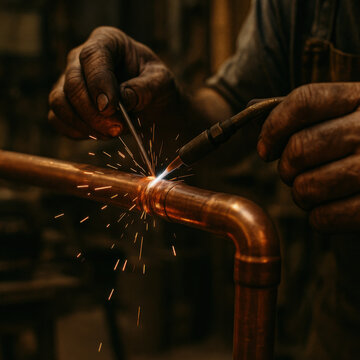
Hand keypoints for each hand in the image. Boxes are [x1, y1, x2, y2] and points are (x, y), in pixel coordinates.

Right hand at [48, 26, 177, 138]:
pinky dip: (76, 132)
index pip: (93, 56)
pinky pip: (57, 119)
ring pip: (59, 102)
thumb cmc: (155, 87)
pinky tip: (99, 135)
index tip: (110, 107)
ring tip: (111, 133)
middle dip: (93, 112)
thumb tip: (122, 99)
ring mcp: (68, 81)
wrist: (151, 106)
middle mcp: (81, 58)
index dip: (99, 83)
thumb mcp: (161, 83)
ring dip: (84, 124)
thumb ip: (144, 88)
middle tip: (116, 129)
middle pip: (72, 82)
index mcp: (107, 42)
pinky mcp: (65, 104)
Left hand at [257, 83, 359, 231]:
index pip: (304, 101)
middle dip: (286, 167)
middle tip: (294, 173)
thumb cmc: (359, 145)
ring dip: (301, 193)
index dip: (273, 127)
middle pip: (298, 148)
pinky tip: (332, 207)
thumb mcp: (345, 116)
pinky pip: (322, 217)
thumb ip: (304, 115)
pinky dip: (319, 217)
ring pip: (306, 187)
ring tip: (316, 189)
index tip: (264, 148)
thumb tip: (255, 121)